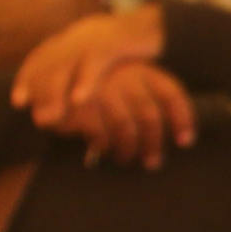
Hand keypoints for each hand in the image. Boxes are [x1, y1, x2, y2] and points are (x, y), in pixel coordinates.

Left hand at [13, 5, 170, 131]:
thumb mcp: (102, 58)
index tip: (18, 101)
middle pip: (49, 64)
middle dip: (39, 92)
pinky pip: (95, 63)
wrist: (158, 23)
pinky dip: (85, 81)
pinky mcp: (114, 42)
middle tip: (37, 118)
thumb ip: (84, 72)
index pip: (41, 58)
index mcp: (71, 38)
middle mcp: (76, 36)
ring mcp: (93, 37)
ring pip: (66, 66)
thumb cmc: (129, 46)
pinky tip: (79, 100)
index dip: (28, 78)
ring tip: (50, 118)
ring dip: (54, 93)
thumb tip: (72, 99)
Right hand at [61, 60, 196, 170]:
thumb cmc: (93, 87)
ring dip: (129, 150)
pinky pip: (101, 134)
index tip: (185, 142)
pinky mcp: (81, 105)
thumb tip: (172, 138)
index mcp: (139, 69)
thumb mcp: (121, 86)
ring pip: (126, 128)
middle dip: (153, 144)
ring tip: (127, 160)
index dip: (182, 119)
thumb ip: (141, 103)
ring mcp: (102, 89)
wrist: (45, 73)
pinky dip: (105, 146)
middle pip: (150, 116)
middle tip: (153, 163)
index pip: (171, 94)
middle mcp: (124, 76)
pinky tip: (103, 150)